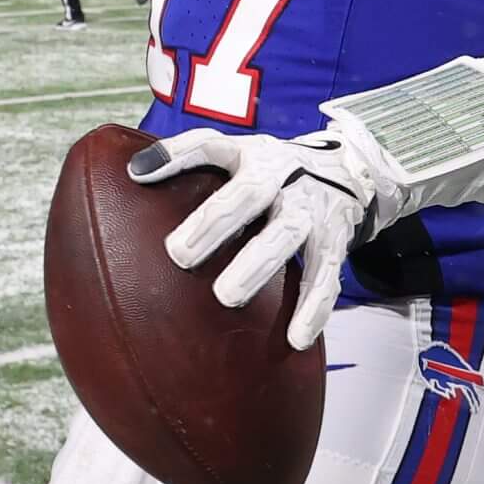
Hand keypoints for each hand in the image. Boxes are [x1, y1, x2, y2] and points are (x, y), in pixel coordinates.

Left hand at [133, 129, 380, 350]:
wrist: (349, 170)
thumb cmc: (270, 168)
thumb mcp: (236, 152)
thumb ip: (187, 157)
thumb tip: (133, 171)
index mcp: (251, 153)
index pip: (211, 146)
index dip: (176, 156)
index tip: (139, 175)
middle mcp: (284, 176)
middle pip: (250, 193)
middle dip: (215, 223)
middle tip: (179, 255)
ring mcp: (312, 209)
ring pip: (287, 235)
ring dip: (258, 266)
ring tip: (227, 296)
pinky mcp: (336, 240)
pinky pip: (326, 276)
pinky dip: (313, 307)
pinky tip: (295, 337)